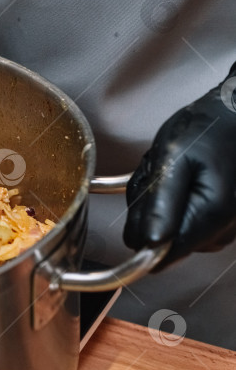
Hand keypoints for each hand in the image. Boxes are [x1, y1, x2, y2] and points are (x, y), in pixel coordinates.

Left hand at [124, 63, 235, 265]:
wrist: (235, 114)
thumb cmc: (206, 130)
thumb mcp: (171, 159)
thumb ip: (158, 204)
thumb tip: (148, 244)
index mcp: (212, 216)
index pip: (164, 255)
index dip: (142, 233)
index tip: (143, 200)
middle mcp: (223, 230)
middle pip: (163, 241)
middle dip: (149, 211)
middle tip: (158, 175)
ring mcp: (223, 227)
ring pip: (169, 231)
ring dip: (159, 204)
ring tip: (171, 172)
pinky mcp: (219, 220)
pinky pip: (181, 221)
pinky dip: (171, 201)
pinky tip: (178, 178)